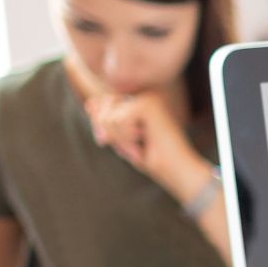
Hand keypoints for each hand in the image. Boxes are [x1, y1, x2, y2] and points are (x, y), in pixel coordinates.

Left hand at [87, 91, 214, 205]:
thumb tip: (89, 103)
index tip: (119, 145)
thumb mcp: (121, 140)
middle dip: (110, 133)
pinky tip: (145, 141)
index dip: (102, 126)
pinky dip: (126, 138)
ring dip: (120, 139)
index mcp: (140, 100)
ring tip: (140, 147)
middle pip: (103, 107)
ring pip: (109, 115)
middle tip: (132, 148)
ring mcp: (147, 97)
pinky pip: (118, 120)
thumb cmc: (154, 159)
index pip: (103, 104)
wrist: (178, 172)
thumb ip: (106, 121)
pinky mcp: (148, 104)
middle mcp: (144, 95)